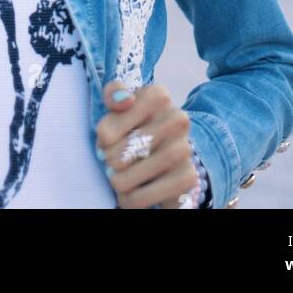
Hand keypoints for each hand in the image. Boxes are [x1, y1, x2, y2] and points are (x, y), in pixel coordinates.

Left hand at [96, 79, 198, 208]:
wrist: (165, 159)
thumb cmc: (133, 128)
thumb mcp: (119, 107)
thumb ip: (114, 93)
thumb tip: (125, 100)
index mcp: (159, 95)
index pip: (118, 112)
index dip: (105, 130)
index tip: (106, 138)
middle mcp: (177, 119)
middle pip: (123, 147)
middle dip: (109, 158)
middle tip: (110, 162)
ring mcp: (184, 149)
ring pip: (131, 174)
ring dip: (118, 181)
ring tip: (117, 179)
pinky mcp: (187, 179)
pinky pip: (143, 197)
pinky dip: (130, 199)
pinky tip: (130, 193)